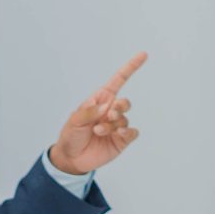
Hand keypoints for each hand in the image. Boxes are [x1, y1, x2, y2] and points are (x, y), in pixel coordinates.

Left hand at [48, 52, 146, 176]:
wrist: (71, 158)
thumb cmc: (71, 135)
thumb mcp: (75, 121)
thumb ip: (89, 112)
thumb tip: (106, 107)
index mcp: (100, 100)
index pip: (118, 80)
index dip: (131, 67)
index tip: (143, 55)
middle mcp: (110, 111)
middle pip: (125, 102)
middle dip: (120, 107)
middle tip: (109, 115)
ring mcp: (117, 125)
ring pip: (125, 119)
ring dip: (113, 125)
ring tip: (98, 131)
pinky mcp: (121, 140)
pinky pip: (132, 132)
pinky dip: (127, 132)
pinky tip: (118, 134)